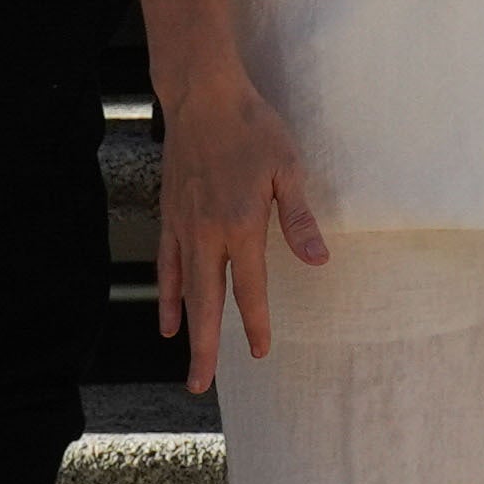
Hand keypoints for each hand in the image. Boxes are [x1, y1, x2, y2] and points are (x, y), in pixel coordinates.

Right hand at [148, 64, 322, 391]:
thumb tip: (318, 262)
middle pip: (205, 301)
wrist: (202, 99)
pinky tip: (168, 317)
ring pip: (182, 289)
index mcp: (240, 225)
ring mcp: (183, 226)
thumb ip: (300, 220)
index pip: (249, 288)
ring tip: (189, 364)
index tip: (260, 352)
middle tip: (201, 384)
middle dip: (205, 345)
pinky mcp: (170, 215)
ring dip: (185, 329)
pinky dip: (167, 294)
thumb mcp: (289, 170)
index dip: (254, 323)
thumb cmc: (255, 131)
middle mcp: (206, 233)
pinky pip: (166, 265)